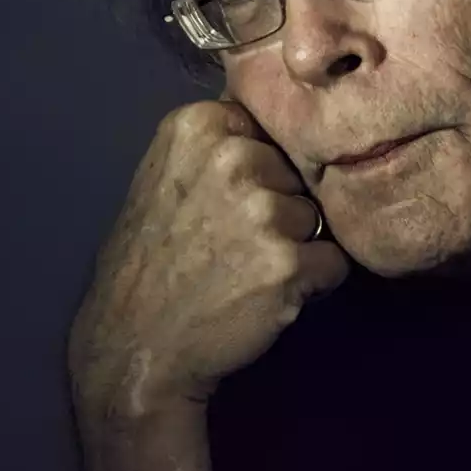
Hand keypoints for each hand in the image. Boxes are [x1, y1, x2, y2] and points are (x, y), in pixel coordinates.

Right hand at [68, 100, 349, 427]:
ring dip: (296, 245)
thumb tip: (281, 124)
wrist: (136, 346)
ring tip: (248, 271)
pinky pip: (334, 261)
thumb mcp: (164, 177)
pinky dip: (312, 282)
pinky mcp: (288, 263)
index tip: (229, 200)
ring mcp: (262, 210)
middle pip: (296, 172)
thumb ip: (216, 147)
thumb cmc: (148, 263)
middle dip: (280, 204)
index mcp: (198, 125)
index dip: (260, 168)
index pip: (269, 128)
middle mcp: (233, 157)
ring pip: (315, 216)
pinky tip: (268, 295)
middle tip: (236, 242)